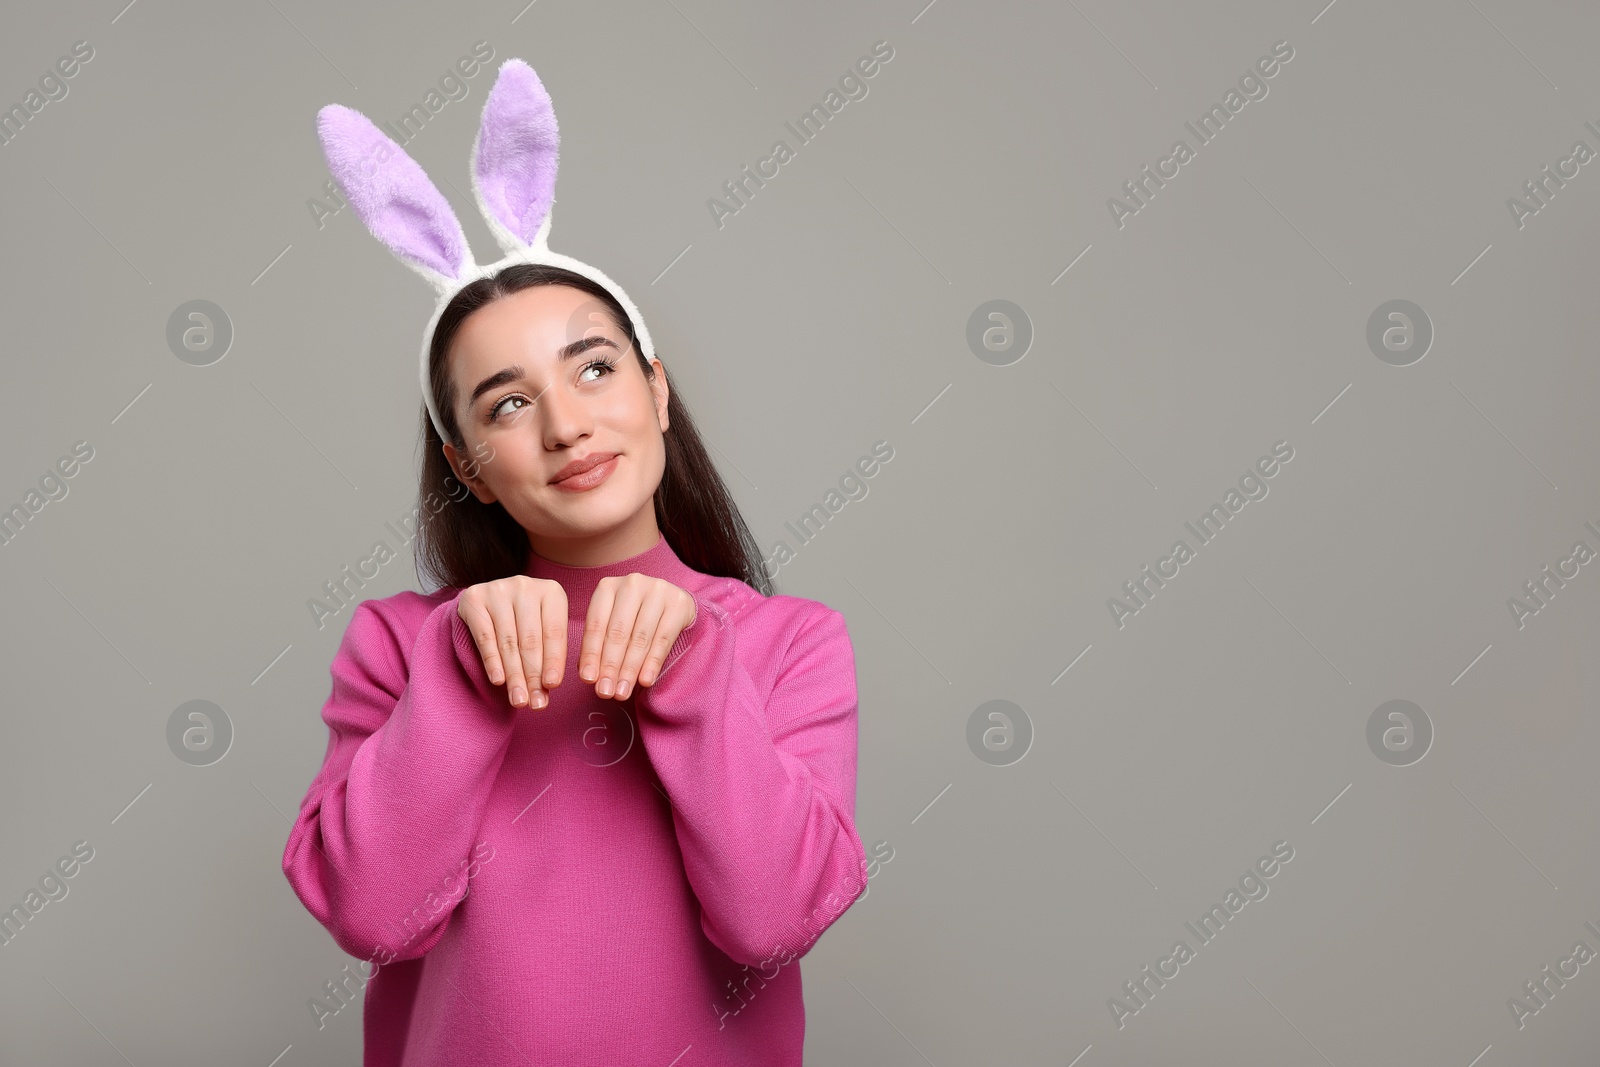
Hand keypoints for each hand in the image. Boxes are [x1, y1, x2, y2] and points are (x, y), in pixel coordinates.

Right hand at [456, 575, 568, 708]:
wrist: (488, 603)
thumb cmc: (524, 623)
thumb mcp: (543, 632)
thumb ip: (547, 657)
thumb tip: (546, 691)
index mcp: (552, 591)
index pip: (554, 633)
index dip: (553, 661)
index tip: (552, 687)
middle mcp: (526, 586)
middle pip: (530, 639)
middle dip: (532, 675)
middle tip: (534, 703)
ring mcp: (499, 590)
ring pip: (508, 641)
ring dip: (514, 675)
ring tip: (518, 700)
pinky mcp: (474, 598)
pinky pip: (485, 636)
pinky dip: (492, 661)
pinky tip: (498, 680)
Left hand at [579, 574, 695, 700]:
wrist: (674, 604)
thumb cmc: (636, 618)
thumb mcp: (614, 624)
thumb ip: (600, 645)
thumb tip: (589, 675)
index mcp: (607, 587)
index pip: (596, 624)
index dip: (591, 654)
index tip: (588, 680)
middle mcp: (631, 584)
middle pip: (618, 631)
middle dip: (610, 666)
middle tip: (605, 692)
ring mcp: (657, 590)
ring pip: (640, 637)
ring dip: (630, 669)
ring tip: (622, 692)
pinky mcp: (678, 603)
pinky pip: (663, 638)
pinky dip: (653, 662)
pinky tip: (645, 681)